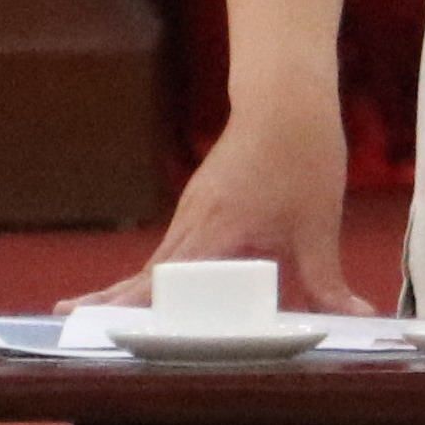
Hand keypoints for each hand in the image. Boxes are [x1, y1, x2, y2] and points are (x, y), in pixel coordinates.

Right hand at [72, 99, 370, 314]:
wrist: (288, 96)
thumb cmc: (302, 154)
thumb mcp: (318, 225)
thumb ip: (327, 279)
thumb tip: (353, 314)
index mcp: (213, 233)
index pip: (163, 283)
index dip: (134, 307)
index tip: (103, 327)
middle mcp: (192, 224)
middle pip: (146, 274)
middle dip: (112, 300)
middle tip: (71, 323)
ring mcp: (193, 211)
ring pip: (156, 260)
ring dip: (132, 286)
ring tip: (97, 312)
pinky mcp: (201, 203)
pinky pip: (173, 246)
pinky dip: (158, 269)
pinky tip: (156, 286)